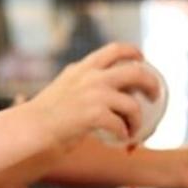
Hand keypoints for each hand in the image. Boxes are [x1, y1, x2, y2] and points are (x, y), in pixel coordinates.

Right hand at [28, 42, 153, 147]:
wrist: (32, 128)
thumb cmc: (45, 114)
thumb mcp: (63, 87)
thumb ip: (80, 84)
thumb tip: (100, 92)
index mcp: (83, 68)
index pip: (115, 49)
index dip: (133, 52)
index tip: (142, 58)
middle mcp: (91, 77)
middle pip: (135, 72)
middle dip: (150, 84)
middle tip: (154, 96)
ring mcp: (94, 95)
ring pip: (132, 104)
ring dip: (137, 119)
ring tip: (133, 129)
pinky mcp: (94, 115)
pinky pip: (121, 125)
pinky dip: (125, 133)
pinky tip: (122, 138)